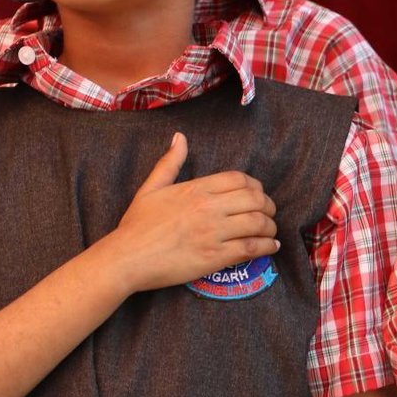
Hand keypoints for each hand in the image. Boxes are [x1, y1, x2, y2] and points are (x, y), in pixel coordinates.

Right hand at [96, 133, 278, 292]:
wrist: (125, 258)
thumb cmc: (136, 225)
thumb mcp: (150, 188)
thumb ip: (169, 163)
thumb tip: (180, 137)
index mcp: (196, 189)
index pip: (240, 179)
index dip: (256, 186)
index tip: (258, 196)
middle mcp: (209, 208)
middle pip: (256, 199)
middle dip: (268, 206)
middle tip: (268, 214)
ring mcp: (213, 232)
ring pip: (258, 223)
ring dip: (271, 227)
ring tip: (270, 232)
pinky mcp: (215, 256)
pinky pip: (251, 247)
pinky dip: (267, 247)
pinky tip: (271, 247)